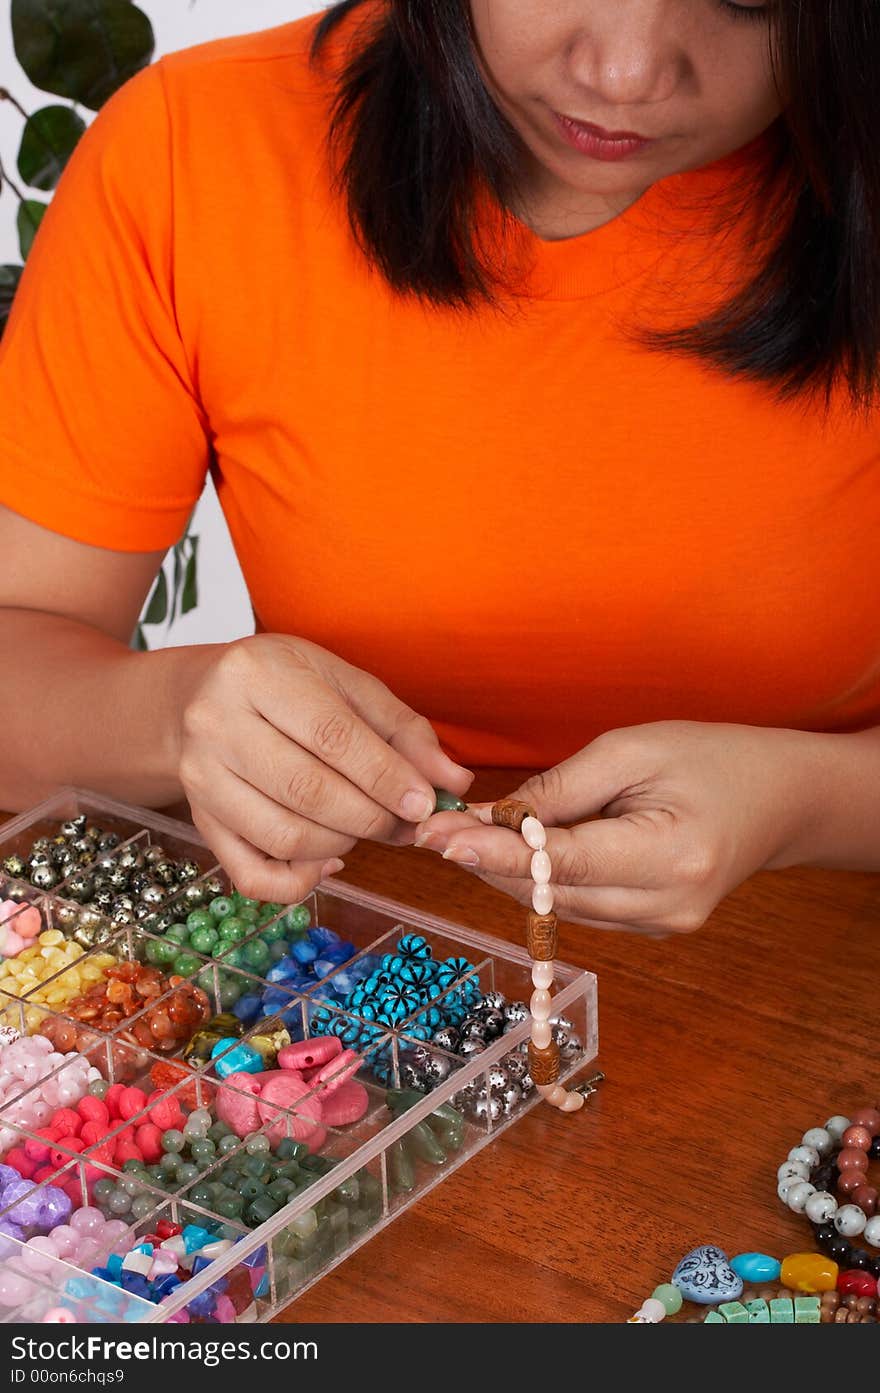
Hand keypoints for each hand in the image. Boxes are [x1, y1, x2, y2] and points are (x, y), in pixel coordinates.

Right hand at [176, 634, 472, 900]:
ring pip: (285, 836)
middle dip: (372, 816)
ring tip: (369, 827)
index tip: (425, 802)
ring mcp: (200, 778)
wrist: (200, 699)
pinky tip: (330, 860)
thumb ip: (402, 730)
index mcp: (257, 674)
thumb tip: (454, 782)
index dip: (385, 776)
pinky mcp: (199, 823)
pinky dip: (301, 882)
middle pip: (307, 790)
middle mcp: (215, 724)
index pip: (330, 736)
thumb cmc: (286, 686)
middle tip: (406, 823)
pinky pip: (253, 875)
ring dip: (344, 843)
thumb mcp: (345, 684)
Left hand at [413, 721, 825, 934]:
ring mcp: (660, 926)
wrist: (783, 799)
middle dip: (486, 861)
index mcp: (669, 856)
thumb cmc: (714, 759)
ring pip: (557, 907)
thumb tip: (490, 818)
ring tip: (462, 834)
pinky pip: (579, 908)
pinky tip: (512, 851)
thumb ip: (561, 790)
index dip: (493, 854)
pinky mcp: (652, 928)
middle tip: (433, 827)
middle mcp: (665, 906)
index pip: (562, 863)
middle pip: (550, 894)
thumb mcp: (633, 751)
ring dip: (506, 872)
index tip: (439, 839)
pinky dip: (540, 881)